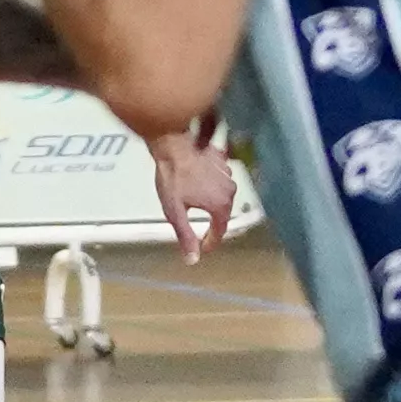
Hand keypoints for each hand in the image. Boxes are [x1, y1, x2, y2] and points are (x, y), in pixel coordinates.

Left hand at [150, 131, 245, 257]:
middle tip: (198, 227)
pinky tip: (199, 180)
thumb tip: (192, 257)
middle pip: (222, 213)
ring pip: (222, 194)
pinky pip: (220, 177)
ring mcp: (227, 173)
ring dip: (210, 200)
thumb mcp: (175, 211)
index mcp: (220, 204)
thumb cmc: (172, 174)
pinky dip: (212, 182)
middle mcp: (229, 189)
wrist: (171, 144)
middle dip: (211, 221)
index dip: (211, 242)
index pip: (220, 231)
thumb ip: (185, 236)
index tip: (204, 247)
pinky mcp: (222, 160)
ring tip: (194, 199)